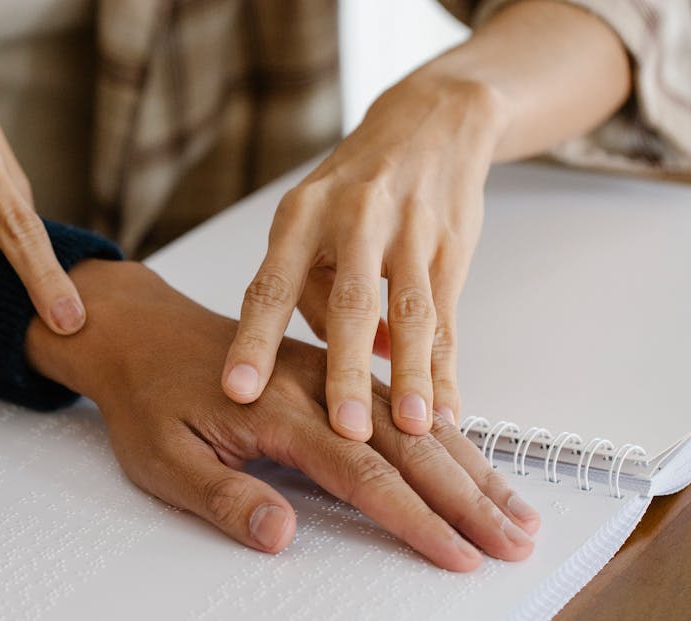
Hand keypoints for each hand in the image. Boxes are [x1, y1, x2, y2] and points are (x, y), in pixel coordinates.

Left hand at [30, 261, 539, 570]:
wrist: (136, 329)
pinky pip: (403, 402)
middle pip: (410, 444)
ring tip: (518, 512)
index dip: (414, 518)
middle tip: (518, 541)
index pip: (362, 472)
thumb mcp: (160, 459)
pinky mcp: (334, 369)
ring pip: (416, 422)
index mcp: (278, 409)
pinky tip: (478, 462)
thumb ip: (222, 498)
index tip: (459, 555)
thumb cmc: (146, 399)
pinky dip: (447, 434)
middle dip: (468, 498)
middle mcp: (318, 385)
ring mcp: (332, 372)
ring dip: (471, 468)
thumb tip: (282, 537)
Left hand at [222, 71, 505, 440]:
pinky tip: (444, 410)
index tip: (236, 390)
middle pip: (348, 304)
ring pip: (410, 313)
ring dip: (412, 375)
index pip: (268, 287)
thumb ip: (312, 295)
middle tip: (342, 430)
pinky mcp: (453, 247)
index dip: (253, 342)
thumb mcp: (310, 221)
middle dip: (345, 372)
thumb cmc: (354, 188)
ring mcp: (409, 232)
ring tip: (412, 429)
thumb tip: (341, 367)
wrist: (433, 120)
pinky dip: (446, 368)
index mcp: (300, 215)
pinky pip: (448, 318)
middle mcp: (353, 218)